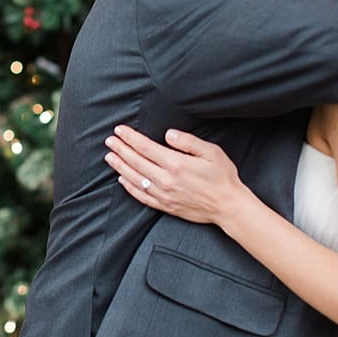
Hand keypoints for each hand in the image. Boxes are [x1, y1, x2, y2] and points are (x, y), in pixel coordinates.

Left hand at [104, 125, 246, 227]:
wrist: (228, 206)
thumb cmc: (222, 177)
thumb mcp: (211, 152)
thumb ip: (188, 141)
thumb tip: (168, 134)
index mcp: (175, 163)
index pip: (145, 147)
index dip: (130, 137)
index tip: (120, 130)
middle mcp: (165, 179)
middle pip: (135, 161)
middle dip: (120, 149)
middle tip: (109, 140)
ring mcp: (164, 194)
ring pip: (134, 178)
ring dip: (120, 166)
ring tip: (110, 157)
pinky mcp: (165, 206)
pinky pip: (141, 196)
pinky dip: (129, 187)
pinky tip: (122, 180)